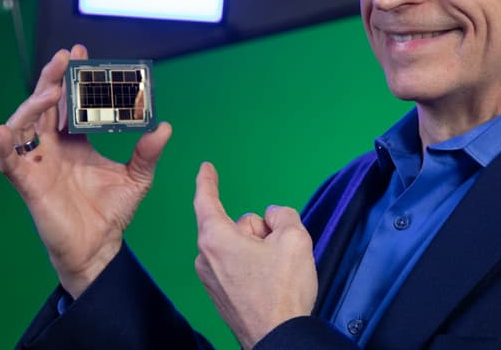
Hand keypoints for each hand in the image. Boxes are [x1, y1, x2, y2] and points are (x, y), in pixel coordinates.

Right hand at [0, 44, 171, 297]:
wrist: (101, 248)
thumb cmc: (113, 213)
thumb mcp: (138, 177)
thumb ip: (149, 152)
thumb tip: (165, 127)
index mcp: (76, 142)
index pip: (71, 102)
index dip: (74, 79)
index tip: (84, 54)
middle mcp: (54, 148)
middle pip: (45, 105)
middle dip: (52, 78)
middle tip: (66, 57)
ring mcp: (39, 164)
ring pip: (24, 124)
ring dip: (33, 104)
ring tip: (52, 89)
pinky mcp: (28, 183)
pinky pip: (8, 161)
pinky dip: (4, 145)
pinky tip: (6, 130)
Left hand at [193, 162, 316, 349]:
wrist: (278, 338)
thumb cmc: (283, 290)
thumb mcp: (295, 238)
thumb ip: (283, 215)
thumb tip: (274, 217)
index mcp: (216, 238)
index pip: (206, 200)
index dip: (207, 181)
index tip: (205, 167)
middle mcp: (206, 258)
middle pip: (236, 226)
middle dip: (259, 230)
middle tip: (280, 250)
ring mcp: (211, 279)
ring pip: (238, 247)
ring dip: (258, 250)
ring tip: (276, 273)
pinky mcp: (220, 296)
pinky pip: (237, 266)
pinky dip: (254, 267)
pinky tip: (269, 284)